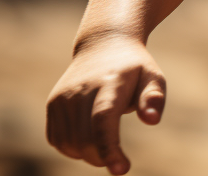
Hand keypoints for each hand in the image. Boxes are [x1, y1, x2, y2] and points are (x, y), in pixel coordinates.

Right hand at [46, 34, 165, 174]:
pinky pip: (57, 140)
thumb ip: (154, 97)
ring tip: (105, 140)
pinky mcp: (52, 104)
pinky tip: (88, 136)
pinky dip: (72, 148)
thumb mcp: (153, 76)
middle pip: (85, 139)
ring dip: (87, 155)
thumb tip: (152, 120)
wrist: (103, 45)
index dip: (109, 148)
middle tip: (118, 159)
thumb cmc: (134, 68)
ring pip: (69, 144)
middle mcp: (81, 89)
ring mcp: (63, 97)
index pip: (103, 120)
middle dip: (102, 158)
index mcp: (110, 83)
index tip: (121, 170)